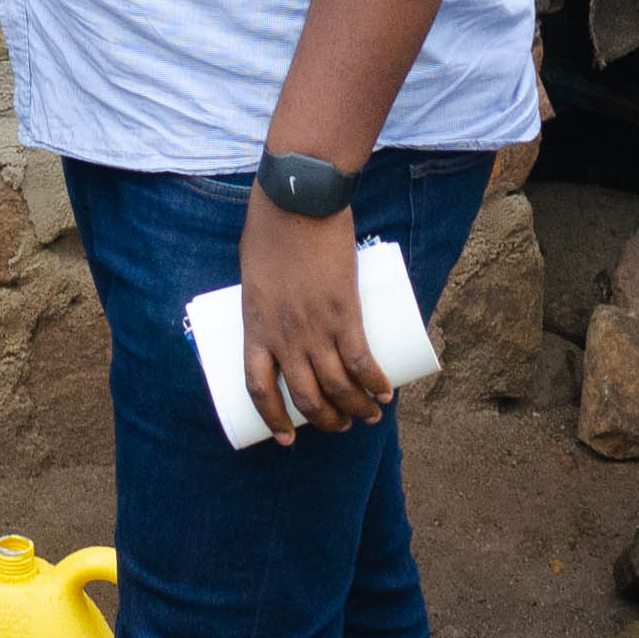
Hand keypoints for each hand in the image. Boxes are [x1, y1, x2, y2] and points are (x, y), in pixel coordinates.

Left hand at [235, 195, 386, 444]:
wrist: (297, 201)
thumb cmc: (270, 227)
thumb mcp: (253, 272)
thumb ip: (266, 297)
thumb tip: (283, 312)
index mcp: (255, 327)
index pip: (258, 389)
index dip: (273, 418)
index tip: (287, 436)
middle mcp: (284, 336)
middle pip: (305, 396)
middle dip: (326, 419)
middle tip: (340, 424)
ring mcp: (315, 326)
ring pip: (337, 385)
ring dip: (355, 408)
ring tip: (369, 415)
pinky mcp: (344, 310)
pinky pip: (361, 360)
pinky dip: (374, 382)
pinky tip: (385, 392)